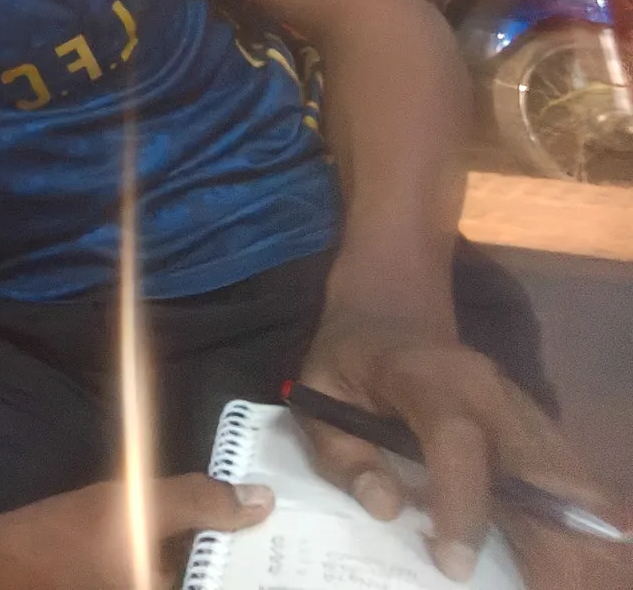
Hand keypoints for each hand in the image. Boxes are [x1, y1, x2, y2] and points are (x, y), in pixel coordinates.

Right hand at [0, 475, 273, 589]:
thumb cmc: (54, 541)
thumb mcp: (128, 508)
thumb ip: (197, 502)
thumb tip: (262, 500)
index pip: (230, 584)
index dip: (258, 569)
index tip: (283, 549)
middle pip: (204, 583)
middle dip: (234, 563)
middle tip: (258, 531)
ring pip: (179, 581)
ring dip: (201, 563)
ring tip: (224, 531)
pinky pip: (154, 581)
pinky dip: (170, 569)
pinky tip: (175, 546)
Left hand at [299, 312, 631, 586]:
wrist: (386, 314)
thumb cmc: (346, 360)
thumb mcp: (317, 396)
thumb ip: (342, 454)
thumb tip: (385, 507)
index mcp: (424, 375)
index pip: (457, 441)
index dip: (462, 504)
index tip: (454, 562)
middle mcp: (484, 385)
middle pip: (529, 462)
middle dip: (539, 528)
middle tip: (534, 581)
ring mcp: (515, 398)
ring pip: (557, 469)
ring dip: (561, 523)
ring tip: (547, 571)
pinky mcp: (531, 415)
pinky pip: (558, 467)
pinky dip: (561, 508)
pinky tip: (552, 544)